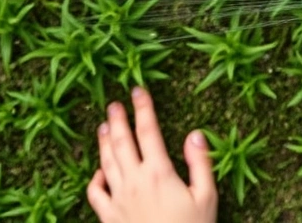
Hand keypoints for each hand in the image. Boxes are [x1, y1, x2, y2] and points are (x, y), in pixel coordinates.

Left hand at [87, 88, 216, 222]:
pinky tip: (99, 171)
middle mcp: (134, 181)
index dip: (143, 108)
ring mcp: (118, 199)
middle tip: (114, 104)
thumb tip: (194, 133)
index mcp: (159, 172)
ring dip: (104, 142)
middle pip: (122, 142)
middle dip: (118, 119)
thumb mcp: (207, 196)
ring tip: (104, 126)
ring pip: (106, 162)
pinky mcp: (109, 217)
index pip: (148, 131)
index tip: (138, 91)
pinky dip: (95, 178)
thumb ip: (200, 163)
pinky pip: (96, 193)